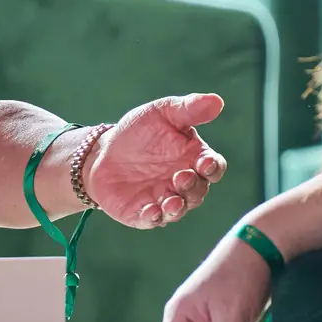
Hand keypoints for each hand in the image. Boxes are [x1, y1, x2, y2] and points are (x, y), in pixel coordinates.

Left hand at [85, 94, 228, 227]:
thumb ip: (189, 109)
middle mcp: (185, 183)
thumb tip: (217, 101)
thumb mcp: (162, 113)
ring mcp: (166, 200)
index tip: (205, 163)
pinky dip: (155, 217)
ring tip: (171, 200)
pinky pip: (154, 220)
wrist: (104, 153)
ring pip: (180, 208)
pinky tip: (151, 211)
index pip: (214, 167)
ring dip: (177, 206)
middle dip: (192, 186)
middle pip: (199, 190)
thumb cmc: (140, 131)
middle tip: (181, 176)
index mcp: (194, 158)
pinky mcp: (144, 214)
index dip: (213, 168)